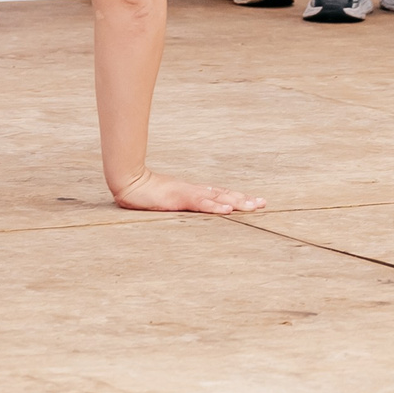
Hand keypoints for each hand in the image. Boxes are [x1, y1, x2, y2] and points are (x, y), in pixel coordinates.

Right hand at [112, 168, 265, 213]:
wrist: (130, 182)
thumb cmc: (147, 192)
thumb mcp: (169, 199)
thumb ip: (183, 201)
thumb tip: (194, 205)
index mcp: (194, 191)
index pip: (222, 194)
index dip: (239, 197)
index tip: (256, 201)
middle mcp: (195, 190)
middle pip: (225, 194)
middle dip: (245, 200)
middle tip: (263, 204)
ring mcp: (188, 193)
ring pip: (218, 198)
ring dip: (236, 202)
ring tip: (253, 207)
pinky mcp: (179, 199)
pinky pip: (200, 203)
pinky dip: (215, 206)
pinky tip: (227, 210)